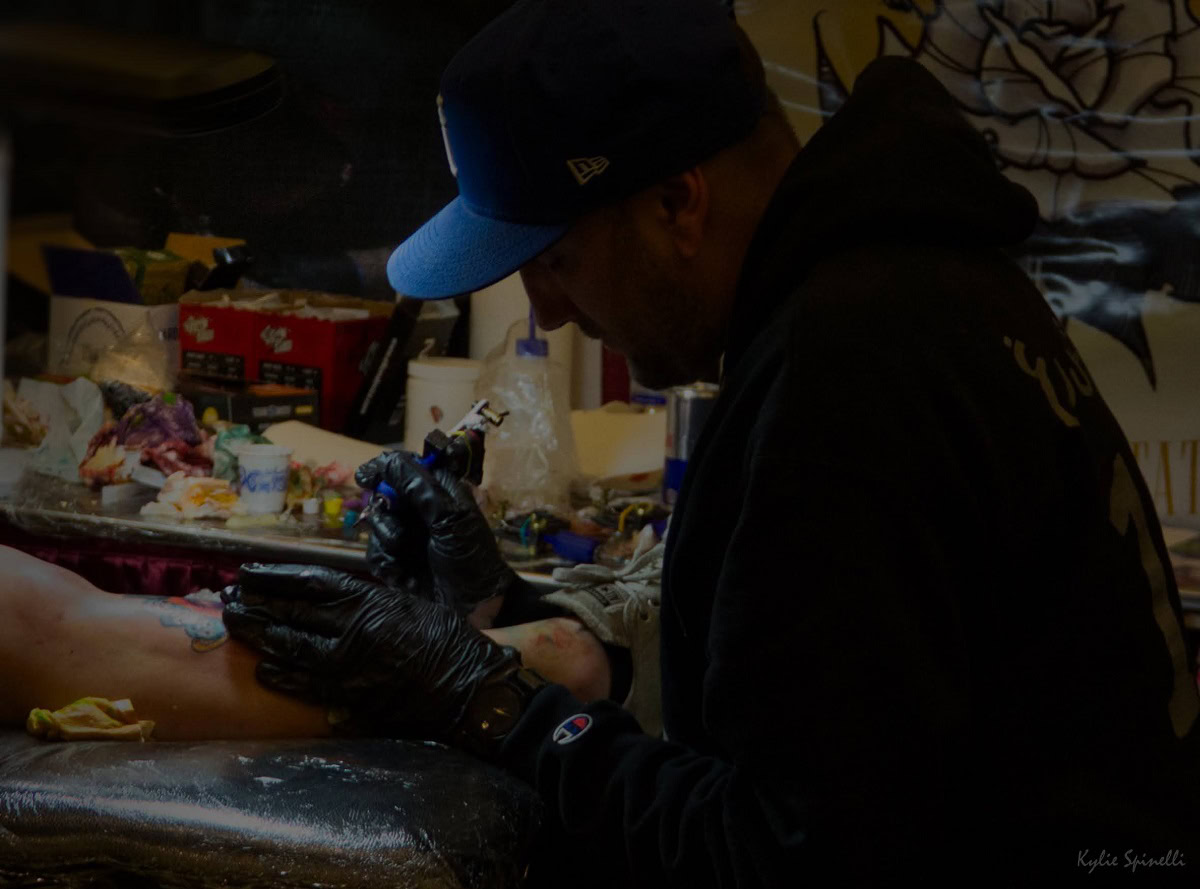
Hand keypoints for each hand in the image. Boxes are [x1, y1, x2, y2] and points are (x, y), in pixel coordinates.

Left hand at [221, 563, 519, 740]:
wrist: (465, 685)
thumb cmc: (446, 639)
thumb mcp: (409, 603)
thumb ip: (371, 600)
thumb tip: (337, 598)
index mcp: (368, 600)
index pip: (308, 583)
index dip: (273, 577)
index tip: (248, 573)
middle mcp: (351, 630)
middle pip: (289, 612)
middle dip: (255, 604)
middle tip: (228, 598)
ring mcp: (346, 665)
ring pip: (288, 645)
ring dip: (257, 635)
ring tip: (234, 625)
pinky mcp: (347, 696)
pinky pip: (303, 683)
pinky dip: (279, 674)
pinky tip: (261, 668)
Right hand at [356, 451, 519, 615]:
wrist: (474, 602)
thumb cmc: (471, 555)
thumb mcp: (450, 517)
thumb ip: (419, 487)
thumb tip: (388, 461)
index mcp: (436, 491)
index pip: (403, 467)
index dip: (383, 468)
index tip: (367, 477)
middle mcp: (418, 509)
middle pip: (382, 495)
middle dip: (384, 511)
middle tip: (396, 527)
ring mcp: (405, 535)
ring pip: (375, 525)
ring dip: (388, 539)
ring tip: (406, 552)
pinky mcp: (395, 560)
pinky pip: (374, 553)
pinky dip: (386, 562)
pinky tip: (404, 574)